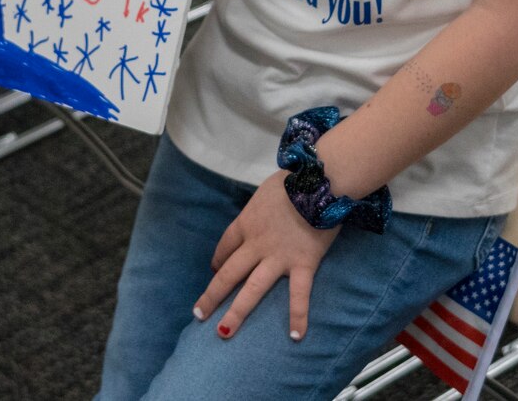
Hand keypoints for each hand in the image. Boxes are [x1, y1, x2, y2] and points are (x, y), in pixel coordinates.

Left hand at [193, 174, 337, 341]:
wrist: (318, 181)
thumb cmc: (293, 180)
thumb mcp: (266, 191)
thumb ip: (262, 207)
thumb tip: (265, 210)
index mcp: (247, 222)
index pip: (225, 246)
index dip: (217, 260)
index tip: (214, 269)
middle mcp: (256, 244)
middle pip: (228, 273)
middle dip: (212, 295)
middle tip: (199, 314)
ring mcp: (278, 257)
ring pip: (252, 289)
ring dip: (237, 312)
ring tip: (223, 332)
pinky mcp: (303, 264)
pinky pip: (298, 295)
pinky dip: (298, 316)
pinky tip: (296, 337)